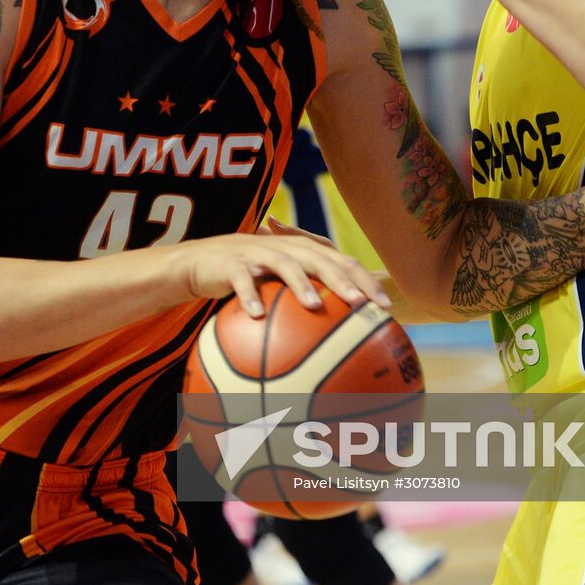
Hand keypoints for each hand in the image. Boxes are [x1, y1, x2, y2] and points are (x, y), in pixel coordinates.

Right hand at [175, 227, 391, 318]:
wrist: (198, 260)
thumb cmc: (245, 276)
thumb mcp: (276, 284)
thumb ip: (305, 297)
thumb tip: (338, 337)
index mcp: (300, 252)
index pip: (341, 261)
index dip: (365, 280)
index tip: (385, 306)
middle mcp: (283, 248)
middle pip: (320, 259)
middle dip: (343, 280)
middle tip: (361, 303)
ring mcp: (257, 253)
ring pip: (284, 264)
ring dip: (301, 283)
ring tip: (316, 305)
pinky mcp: (231, 262)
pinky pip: (242, 279)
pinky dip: (250, 295)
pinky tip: (257, 315)